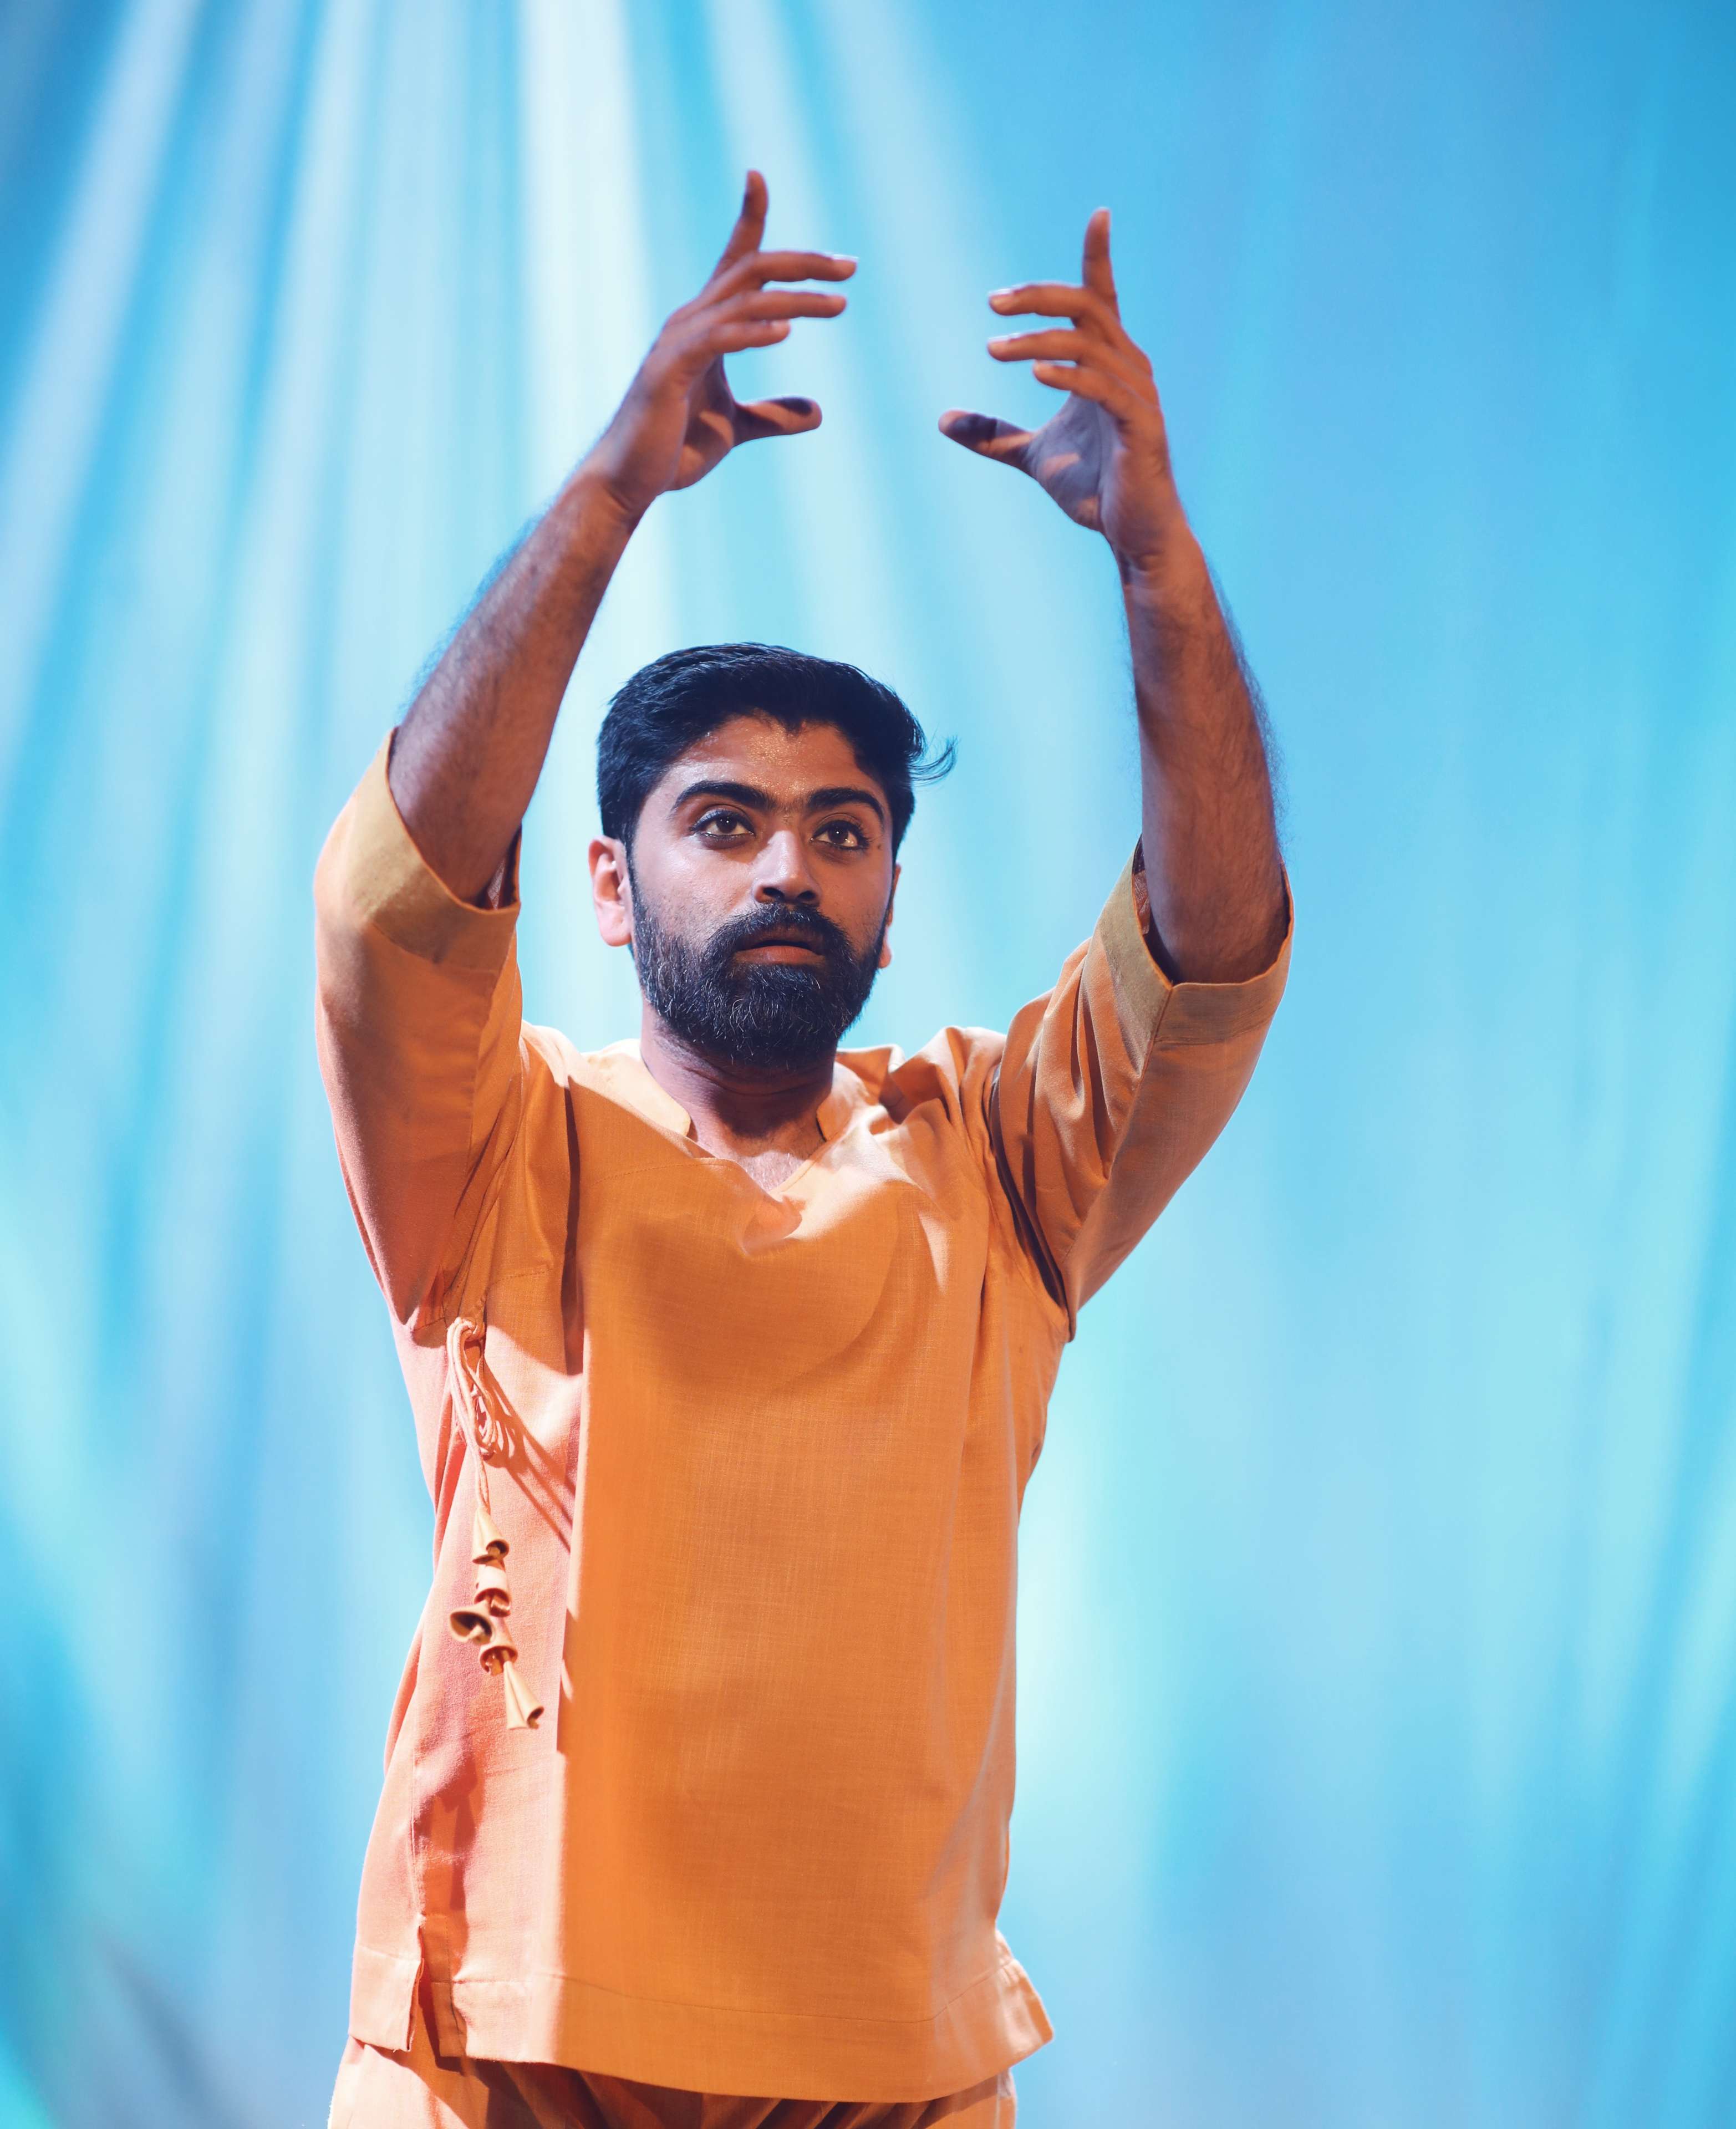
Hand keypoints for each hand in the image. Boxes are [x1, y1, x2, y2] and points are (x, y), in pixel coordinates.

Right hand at [584, 171, 853, 523]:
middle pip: (750, 269)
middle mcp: (689, 322)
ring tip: (837, 304)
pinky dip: (752, 332)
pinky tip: (785, 332)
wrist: (628, 482)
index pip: (732, 261)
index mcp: (704, 326)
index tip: (759, 177)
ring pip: (743, 301)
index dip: (747, 217)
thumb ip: (774, 416)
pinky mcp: (670, 372)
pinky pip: (716, 341)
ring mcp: (677, 344)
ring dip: (795, 299)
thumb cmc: (673, 451)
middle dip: (803, 262)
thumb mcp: (736, 429)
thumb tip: (818, 411)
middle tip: (851, 266)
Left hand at [939, 210, 1185, 575]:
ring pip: (1088, 345)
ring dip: (1038, 340)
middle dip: (1039, 297)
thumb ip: (994, 435)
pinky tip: (1035, 372)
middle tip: (992, 303)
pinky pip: (1104, 388)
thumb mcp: (1033, 456)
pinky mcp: (1140, 428)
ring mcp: (1138, 397)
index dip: (1101, 256)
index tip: (1099, 215)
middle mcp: (1130, 369)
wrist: (1133, 535)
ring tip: (994, 348)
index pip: (1103, 299)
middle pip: (1088, 308)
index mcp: (1108, 364)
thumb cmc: (1096, 490)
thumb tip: (943, 420)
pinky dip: (1069, 375)